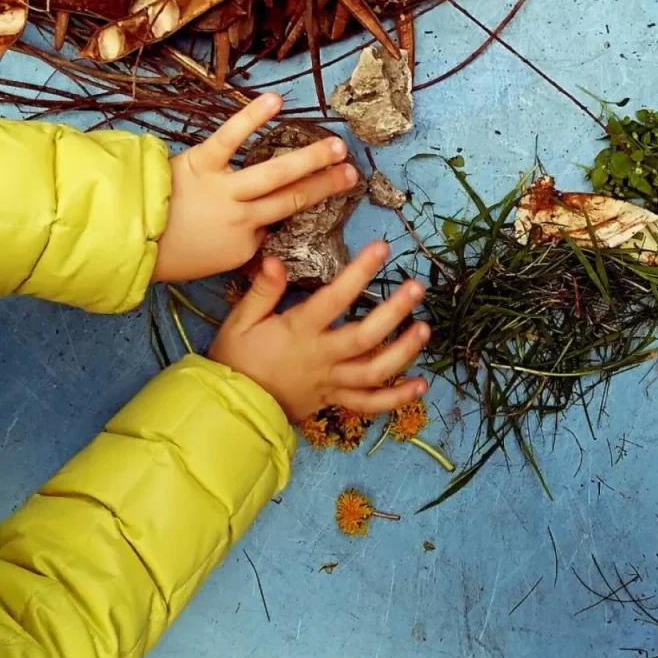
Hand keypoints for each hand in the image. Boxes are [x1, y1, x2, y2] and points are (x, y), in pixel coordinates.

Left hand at [153, 93, 358, 281]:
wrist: (122, 237)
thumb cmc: (162, 254)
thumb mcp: (207, 266)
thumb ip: (234, 246)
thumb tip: (252, 230)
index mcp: (241, 248)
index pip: (272, 228)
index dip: (283, 217)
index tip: (299, 205)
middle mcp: (241, 218)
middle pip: (292, 199)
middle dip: (326, 186)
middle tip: (353, 174)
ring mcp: (224, 189)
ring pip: (276, 173)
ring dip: (311, 158)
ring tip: (338, 147)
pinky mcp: (202, 163)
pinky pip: (232, 138)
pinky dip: (253, 117)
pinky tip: (276, 100)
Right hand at [208, 241, 428, 421]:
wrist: (231, 409)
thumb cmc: (236, 360)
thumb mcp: (240, 322)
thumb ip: (261, 292)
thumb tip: (275, 260)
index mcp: (299, 331)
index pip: (335, 298)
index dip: (360, 272)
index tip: (382, 249)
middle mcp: (321, 357)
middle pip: (365, 336)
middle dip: (394, 311)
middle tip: (416, 288)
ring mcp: (331, 382)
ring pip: (374, 371)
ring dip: (404, 351)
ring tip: (425, 329)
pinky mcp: (333, 400)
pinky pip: (368, 404)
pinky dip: (396, 399)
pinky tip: (420, 386)